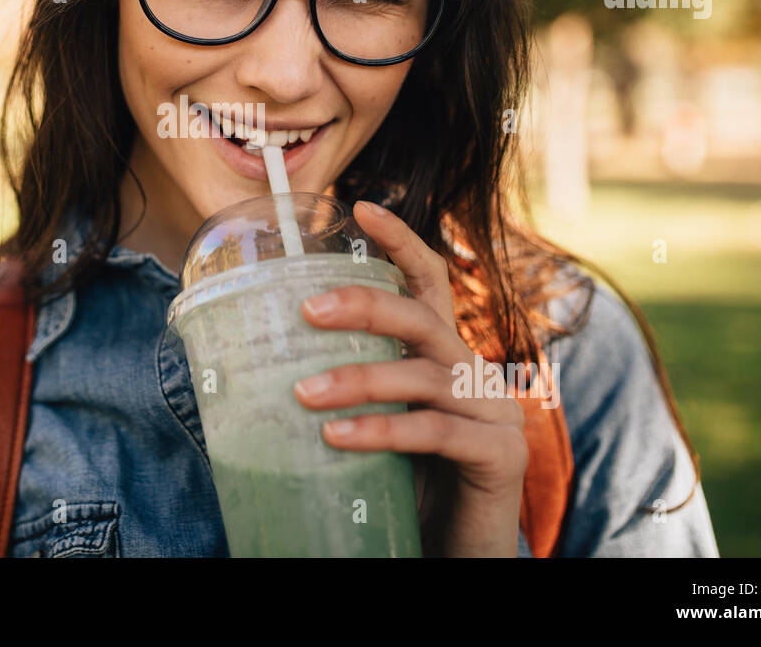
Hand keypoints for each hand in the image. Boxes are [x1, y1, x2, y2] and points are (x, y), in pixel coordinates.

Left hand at [293, 200, 527, 556]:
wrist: (458, 552)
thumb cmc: (407, 485)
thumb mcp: (374, 426)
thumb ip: (346, 392)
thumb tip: (262, 369)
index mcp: (441, 357)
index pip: (429, 283)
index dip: (400, 241)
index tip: (360, 207)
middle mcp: (472, 373)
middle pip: (422, 318)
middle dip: (365, 304)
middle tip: (307, 311)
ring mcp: (493, 412)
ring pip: (424, 376)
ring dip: (359, 380)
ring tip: (304, 394)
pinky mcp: (498, 456)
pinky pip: (436, 432)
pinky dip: (383, 431)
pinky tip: (339, 438)